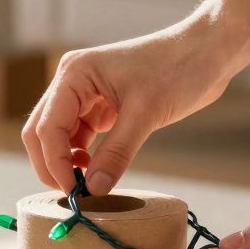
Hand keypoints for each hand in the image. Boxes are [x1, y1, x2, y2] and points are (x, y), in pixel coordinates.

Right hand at [22, 21, 230, 194]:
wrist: (207, 52)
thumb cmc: (179, 69)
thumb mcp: (146, 114)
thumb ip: (116, 153)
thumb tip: (93, 190)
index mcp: (75, 74)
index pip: (47, 126)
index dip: (55, 163)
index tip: (74, 193)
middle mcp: (72, 81)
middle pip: (42, 131)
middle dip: (52, 165)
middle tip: (73, 195)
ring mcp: (85, 93)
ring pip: (57, 136)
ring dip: (65, 162)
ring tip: (86, 186)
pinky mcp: (101, 105)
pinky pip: (78, 136)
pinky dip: (81, 156)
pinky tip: (94, 171)